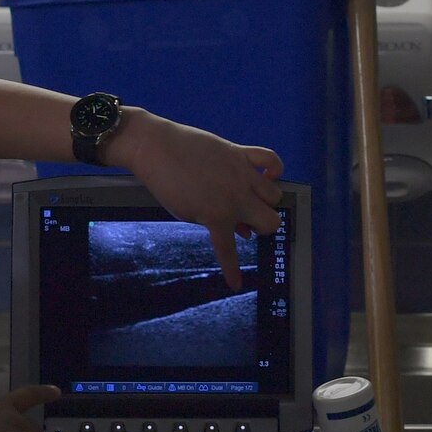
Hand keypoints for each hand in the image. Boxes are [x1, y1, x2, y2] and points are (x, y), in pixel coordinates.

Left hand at [108, 110, 283, 289]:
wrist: (156, 148)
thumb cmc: (166, 183)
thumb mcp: (186, 213)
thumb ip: (214, 223)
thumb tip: (241, 230)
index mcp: (218, 217)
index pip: (230, 252)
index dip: (232, 271)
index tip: (236, 284)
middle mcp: (236, 197)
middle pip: (271, 221)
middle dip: (262, 227)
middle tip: (247, 222)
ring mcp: (241, 174)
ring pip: (275, 195)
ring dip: (266, 202)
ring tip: (252, 199)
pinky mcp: (240, 153)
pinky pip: (271, 159)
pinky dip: (273, 169)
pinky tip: (266, 175)